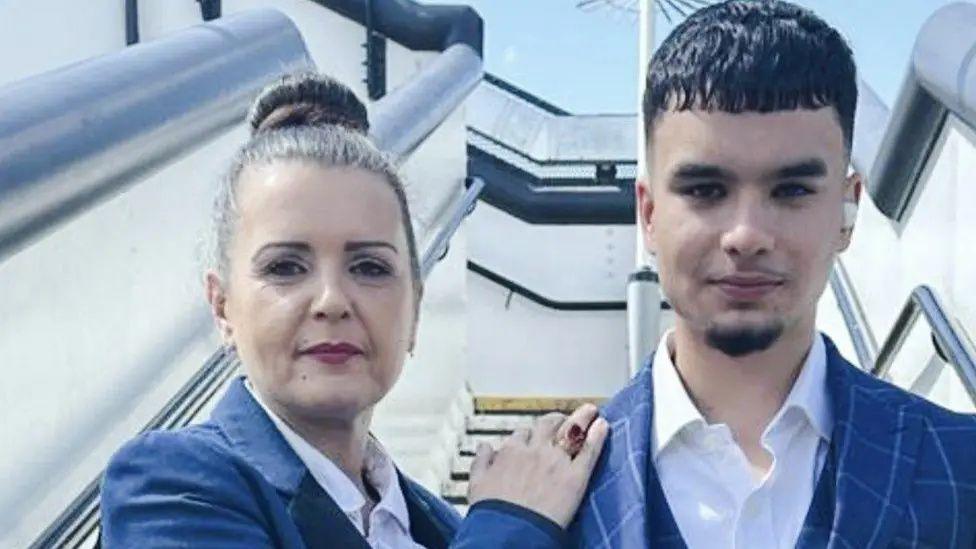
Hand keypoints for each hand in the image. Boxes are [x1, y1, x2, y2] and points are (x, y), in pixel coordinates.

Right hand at [466, 404, 608, 527]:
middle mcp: (535, 451)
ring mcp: (557, 461)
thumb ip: (481, 461)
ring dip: (581, 418)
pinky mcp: (576, 476)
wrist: (509, 531)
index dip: (529, 434)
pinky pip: (589, 451)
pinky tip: (603, 425)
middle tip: (562, 420)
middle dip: (556, 420)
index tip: (533, 436)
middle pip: (548, 425)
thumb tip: (484, 447)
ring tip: (589, 411)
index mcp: (511, 451)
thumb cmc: (492, 511)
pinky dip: (598, 436)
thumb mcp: (477, 483)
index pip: (522, 434)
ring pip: (571, 430)